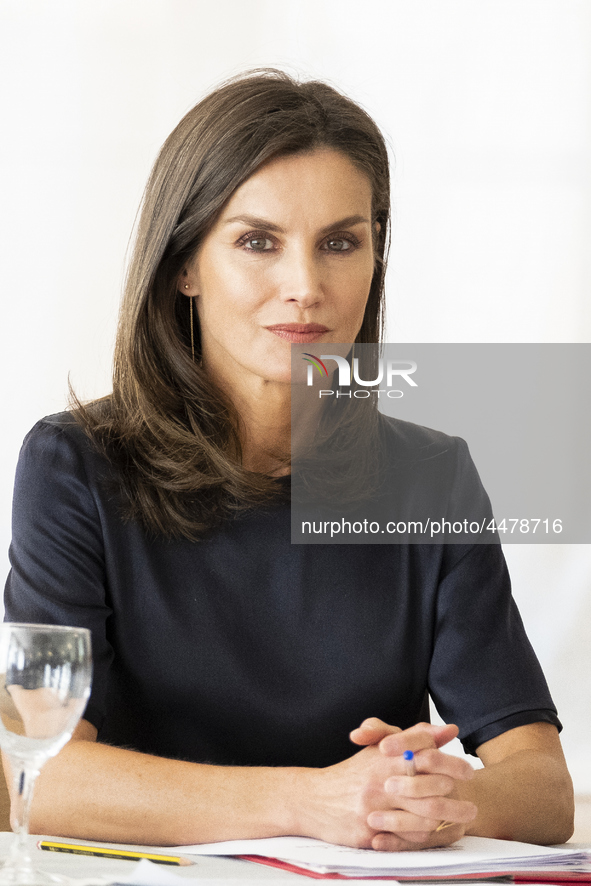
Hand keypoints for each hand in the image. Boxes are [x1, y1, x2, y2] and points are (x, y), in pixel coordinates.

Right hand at [295, 722, 475, 850]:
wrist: (311, 800)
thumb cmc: (350, 775)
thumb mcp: (379, 750)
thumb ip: (414, 737)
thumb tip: (447, 729)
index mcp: (383, 758)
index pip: (425, 756)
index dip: (451, 763)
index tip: (469, 772)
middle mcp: (379, 781)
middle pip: (428, 788)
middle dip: (455, 796)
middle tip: (473, 801)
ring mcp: (374, 807)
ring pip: (421, 815)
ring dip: (447, 818)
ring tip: (465, 819)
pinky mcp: (368, 832)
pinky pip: (405, 837)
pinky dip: (424, 836)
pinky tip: (436, 834)